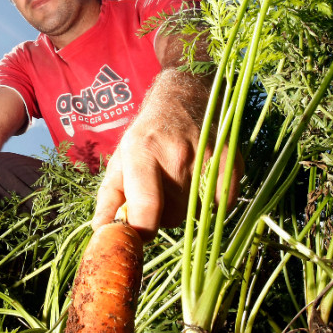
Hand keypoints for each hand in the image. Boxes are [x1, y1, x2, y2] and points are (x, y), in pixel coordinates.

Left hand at [91, 114, 241, 242]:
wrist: (185, 98)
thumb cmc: (147, 135)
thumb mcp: (121, 159)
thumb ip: (109, 197)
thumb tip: (102, 229)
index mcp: (143, 152)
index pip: (146, 206)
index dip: (141, 230)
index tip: (138, 234)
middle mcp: (176, 154)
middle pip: (171, 216)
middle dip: (162, 214)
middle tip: (159, 192)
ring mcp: (207, 158)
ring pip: (194, 213)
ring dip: (185, 208)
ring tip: (179, 182)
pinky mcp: (230, 162)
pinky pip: (220, 206)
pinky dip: (209, 204)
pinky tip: (199, 184)